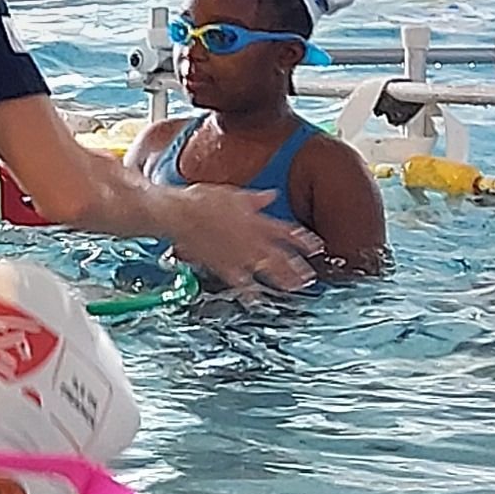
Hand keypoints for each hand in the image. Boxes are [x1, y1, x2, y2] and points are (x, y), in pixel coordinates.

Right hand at [162, 187, 321, 295]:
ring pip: (267, 271)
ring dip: (283, 281)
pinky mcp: (223, 267)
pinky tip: (257, 300)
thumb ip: (255, 199)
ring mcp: (239, 255)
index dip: (305, 241)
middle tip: (309, 276)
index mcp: (256, 221)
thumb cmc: (201, 201)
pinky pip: (241, 283)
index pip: (288, 232)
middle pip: (282, 258)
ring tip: (294, 288)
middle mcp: (252, 240)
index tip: (317, 247)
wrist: (177, 215)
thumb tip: (271, 195)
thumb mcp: (232, 194)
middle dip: (298, 268)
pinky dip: (250, 293)